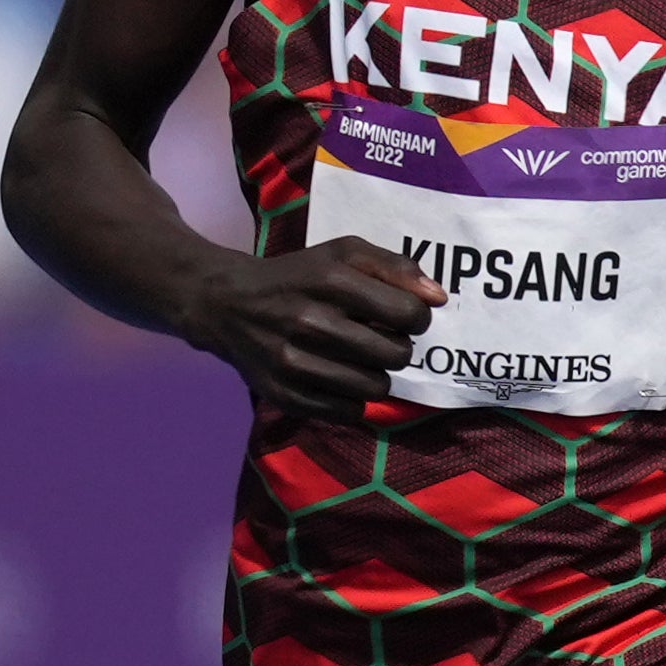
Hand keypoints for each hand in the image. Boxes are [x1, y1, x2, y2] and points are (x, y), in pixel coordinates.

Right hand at [186, 236, 435, 414]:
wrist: (227, 304)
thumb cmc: (299, 277)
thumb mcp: (343, 254)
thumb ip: (396, 267)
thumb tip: (438, 297)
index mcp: (329, 279)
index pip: (410, 314)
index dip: (416, 318)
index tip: (401, 316)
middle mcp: (307, 319)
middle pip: (397, 355)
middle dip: (397, 347)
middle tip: (378, 338)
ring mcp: (291, 360)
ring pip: (376, 387)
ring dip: (377, 375)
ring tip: (358, 359)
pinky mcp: (282, 393)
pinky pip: (348, 411)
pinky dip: (352, 399)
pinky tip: (336, 377)